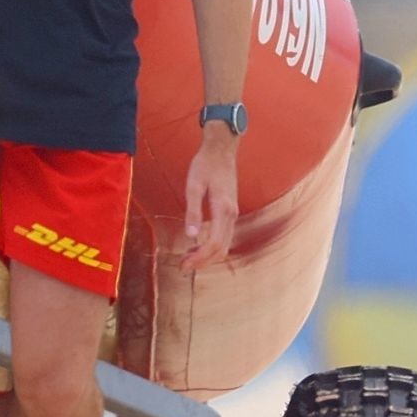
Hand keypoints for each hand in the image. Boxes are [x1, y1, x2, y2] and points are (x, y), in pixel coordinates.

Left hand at [181, 135, 238, 273]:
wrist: (221, 150)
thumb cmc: (205, 164)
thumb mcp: (194, 185)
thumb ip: (193, 211)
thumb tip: (190, 236)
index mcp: (223, 209)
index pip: (214, 243)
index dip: (199, 258)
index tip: (184, 265)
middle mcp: (232, 215)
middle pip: (221, 249)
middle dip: (203, 261)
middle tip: (183, 267)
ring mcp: (233, 214)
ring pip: (224, 245)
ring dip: (207, 255)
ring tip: (187, 258)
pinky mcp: (230, 212)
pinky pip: (223, 236)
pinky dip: (212, 246)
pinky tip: (197, 245)